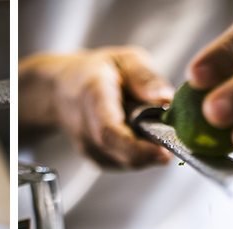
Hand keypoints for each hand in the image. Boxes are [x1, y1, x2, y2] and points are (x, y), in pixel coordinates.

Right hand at [18, 47, 173, 168]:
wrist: (63, 88)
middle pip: (120, 154)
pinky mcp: (95, 158)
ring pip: (126, 162)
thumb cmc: (97, 72)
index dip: (138, 148)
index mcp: (93, 96)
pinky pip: (124, 164)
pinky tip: (138, 135)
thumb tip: (165, 98)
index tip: (164, 152)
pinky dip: (138, 154)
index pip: (109, 132)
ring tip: (149, 127)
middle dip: (152, 152)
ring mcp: (88, 146)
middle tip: (170, 140)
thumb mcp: (125, 60)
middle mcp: (85, 126)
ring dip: (146, 151)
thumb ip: (145, 77)